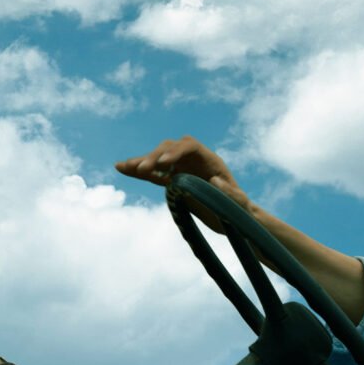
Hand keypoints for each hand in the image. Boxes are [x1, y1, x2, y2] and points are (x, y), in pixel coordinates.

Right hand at [115, 136, 254, 234]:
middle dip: (155, 157)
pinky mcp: (173, 180)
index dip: (175, 152)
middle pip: (170, 149)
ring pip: (158, 160)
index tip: (163, 164)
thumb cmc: (241, 210)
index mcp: (210, 160)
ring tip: (122, 166)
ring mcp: (182, 168)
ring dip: (141, 162)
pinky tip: (122, 169)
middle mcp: (194, 159)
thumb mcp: (241, 204)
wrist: (236, 217)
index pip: (190, 147)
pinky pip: (154, 174)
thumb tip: (215, 181)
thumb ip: (232, 194)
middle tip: (142, 169)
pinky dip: (139, 172)